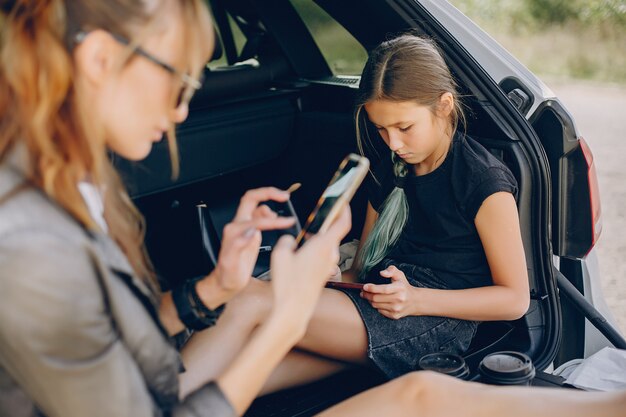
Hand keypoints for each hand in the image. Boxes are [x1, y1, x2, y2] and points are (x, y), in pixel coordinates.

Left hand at [213, 187, 295, 295]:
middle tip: (284, 195)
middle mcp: (238, 225)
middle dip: (268, 193)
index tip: (287, 222)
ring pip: (256, 205)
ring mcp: (244, 227)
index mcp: (234, 231)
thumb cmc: (228, 275)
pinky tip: (277, 219)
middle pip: (251, 199)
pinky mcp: (249, 231)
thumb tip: (251, 232)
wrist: (225, 281)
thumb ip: (238, 245)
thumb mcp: (231, 264)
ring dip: (270, 202)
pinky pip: (259, 215)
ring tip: (284, 206)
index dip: (274, 221)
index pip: (257, 220)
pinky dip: (270, 212)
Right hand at [269, 207, 350, 334]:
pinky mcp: (323, 274)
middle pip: (333, 232)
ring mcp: (328, 265)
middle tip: (317, 216)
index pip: (342, 223)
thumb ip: (285, 240)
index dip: (345, 209)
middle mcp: (329, 255)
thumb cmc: (288, 284)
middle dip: (326, 223)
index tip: (342, 201)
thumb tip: (289, 240)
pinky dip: (316, 249)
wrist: (293, 309)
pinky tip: (301, 253)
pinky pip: (323, 255)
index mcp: (322, 246)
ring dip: (319, 238)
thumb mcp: (280, 255)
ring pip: (327, 245)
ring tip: (303, 236)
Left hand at [360, 265, 417, 319]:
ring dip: (370, 300)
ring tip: (369, 295)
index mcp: (400, 288)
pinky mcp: (395, 316)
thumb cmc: (404, 286)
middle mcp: (399, 299)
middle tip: (363, 291)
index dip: (372, 288)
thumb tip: (382, 273)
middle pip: (377, 298)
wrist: (415, 301)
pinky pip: (379, 311)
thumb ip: (391, 270)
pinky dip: (376, 306)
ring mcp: (397, 309)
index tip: (364, 286)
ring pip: (376, 305)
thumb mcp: (399, 275)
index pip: (383, 289)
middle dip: (367, 294)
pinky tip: (378, 302)